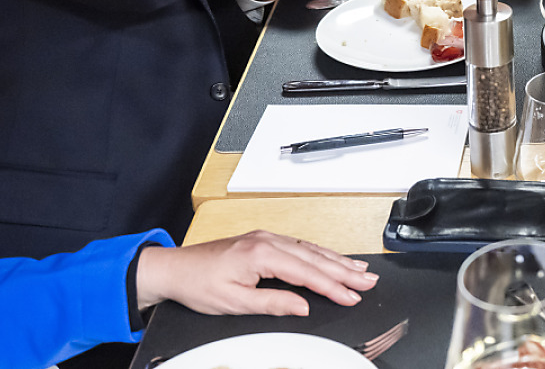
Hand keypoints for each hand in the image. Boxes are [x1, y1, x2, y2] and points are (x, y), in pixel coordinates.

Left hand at [134, 230, 378, 313]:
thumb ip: (273, 303)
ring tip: (360, 270)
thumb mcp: (234, 303)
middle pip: (315, 257)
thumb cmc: (199, 285)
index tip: (352, 296)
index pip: (307, 273)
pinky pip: (300, 246)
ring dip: (337, 260)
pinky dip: (320, 254)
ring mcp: (267, 238)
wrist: (175, 269)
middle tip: (369, 282)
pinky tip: (332, 258)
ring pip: (310, 249)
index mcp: (261, 254)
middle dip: (344, 271)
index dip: (333, 286)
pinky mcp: (264, 240)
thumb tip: (303, 306)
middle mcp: (268, 240)